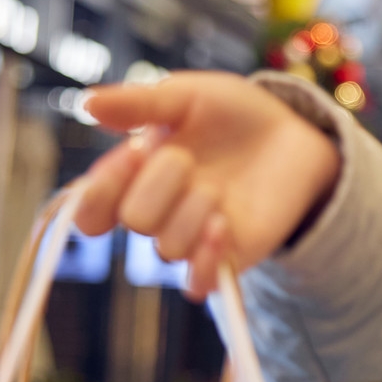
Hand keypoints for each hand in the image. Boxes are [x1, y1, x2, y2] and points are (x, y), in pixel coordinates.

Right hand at [75, 72, 341, 300]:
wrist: (294, 133)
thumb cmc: (233, 113)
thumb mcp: (187, 96)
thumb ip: (140, 103)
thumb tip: (87, 103)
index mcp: (134, 177)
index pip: (91, 210)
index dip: (100, 191)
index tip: (136, 152)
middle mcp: (159, 212)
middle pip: (135, 222)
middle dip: (159, 185)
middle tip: (187, 158)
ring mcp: (193, 237)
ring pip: (168, 248)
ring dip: (192, 210)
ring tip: (218, 186)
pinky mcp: (229, 258)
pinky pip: (198, 284)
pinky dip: (204, 261)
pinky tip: (221, 226)